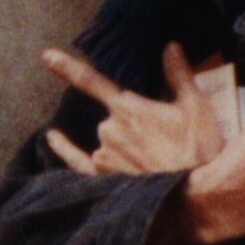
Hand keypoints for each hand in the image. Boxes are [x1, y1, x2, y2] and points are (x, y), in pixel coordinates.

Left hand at [43, 41, 225, 179]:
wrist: (196, 197)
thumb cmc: (198, 151)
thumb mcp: (196, 108)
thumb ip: (179, 75)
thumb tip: (170, 46)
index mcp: (129, 109)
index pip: (92, 81)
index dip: (67, 67)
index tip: (46, 56)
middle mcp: (109, 131)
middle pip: (112, 120)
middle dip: (134, 127)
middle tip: (165, 145)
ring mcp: (103, 157)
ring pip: (105, 143)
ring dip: (123, 148)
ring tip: (156, 163)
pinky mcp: (103, 180)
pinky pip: (78, 162)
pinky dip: (64, 149)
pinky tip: (53, 138)